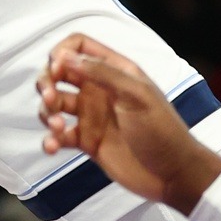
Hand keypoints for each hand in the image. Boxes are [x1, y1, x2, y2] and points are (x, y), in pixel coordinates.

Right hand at [37, 34, 220, 210]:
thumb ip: (102, 73)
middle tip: (50, 97)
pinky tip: (52, 146)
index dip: (62, 52)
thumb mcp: (136, 95)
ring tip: (57, 127)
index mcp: (113, 70)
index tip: (57, 68)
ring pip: (54, 103)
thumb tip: (65, 57)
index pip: (78, 46)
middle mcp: (98, 89)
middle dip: (47, 81)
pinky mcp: (86, 141)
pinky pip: (59, 135)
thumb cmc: (162, 129)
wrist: (173, 174)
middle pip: (59, 73)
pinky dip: (50, 139)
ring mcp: (91, 115)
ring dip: (47, 112)